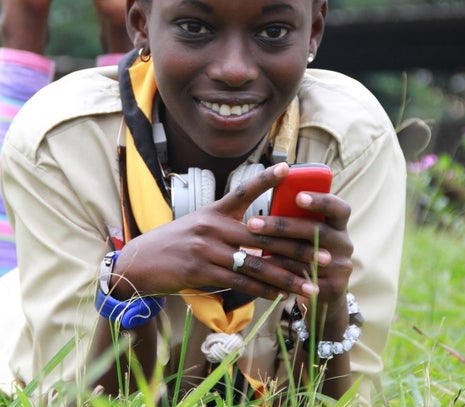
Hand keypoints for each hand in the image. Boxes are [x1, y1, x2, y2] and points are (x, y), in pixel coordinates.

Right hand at [109, 163, 321, 301]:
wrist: (139, 263)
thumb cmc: (172, 245)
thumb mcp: (196, 226)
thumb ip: (224, 227)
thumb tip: (255, 234)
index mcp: (213, 212)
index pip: (243, 191)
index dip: (266, 179)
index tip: (289, 168)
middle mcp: (212, 227)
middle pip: (263, 236)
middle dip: (298, 248)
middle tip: (324, 254)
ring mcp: (207, 249)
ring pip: (256, 264)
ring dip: (286, 278)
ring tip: (309, 286)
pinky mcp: (201, 271)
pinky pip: (239, 282)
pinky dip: (262, 291)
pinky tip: (280, 296)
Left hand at [245, 172, 353, 312]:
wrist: (321, 291)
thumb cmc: (306, 249)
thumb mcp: (305, 231)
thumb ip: (295, 214)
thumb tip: (268, 189)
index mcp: (338, 224)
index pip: (338, 207)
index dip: (320, 201)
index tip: (298, 196)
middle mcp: (344, 243)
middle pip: (315, 230)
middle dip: (281, 226)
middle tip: (252, 223)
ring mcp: (341, 266)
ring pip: (306, 256)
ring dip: (275, 249)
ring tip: (250, 245)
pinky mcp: (333, 288)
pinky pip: (303, 278)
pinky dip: (280, 272)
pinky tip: (261, 267)